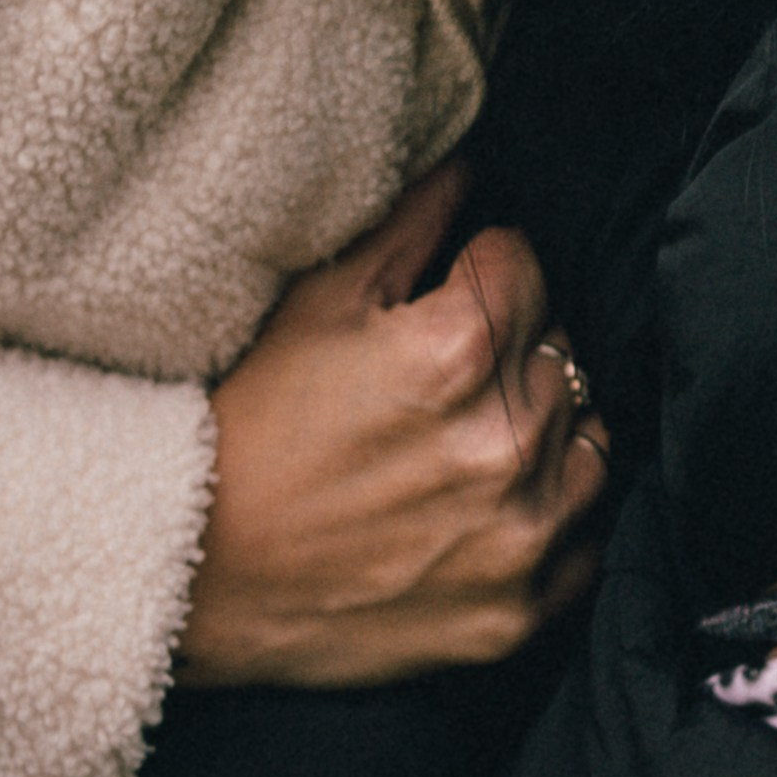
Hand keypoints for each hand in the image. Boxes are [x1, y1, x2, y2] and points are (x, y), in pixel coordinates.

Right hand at [180, 162, 606, 688]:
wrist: (186, 577)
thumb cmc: (244, 427)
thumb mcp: (313, 303)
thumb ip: (407, 222)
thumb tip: (471, 164)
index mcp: (455, 350)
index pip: (525, 265)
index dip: (480, 270)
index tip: (443, 293)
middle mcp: (502, 443)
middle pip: (559, 348)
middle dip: (512, 346)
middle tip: (444, 374)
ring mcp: (515, 535)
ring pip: (589, 436)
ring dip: (547, 426)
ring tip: (472, 434)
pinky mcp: (516, 612)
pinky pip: (587, 540)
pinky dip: (553, 516)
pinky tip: (491, 504)